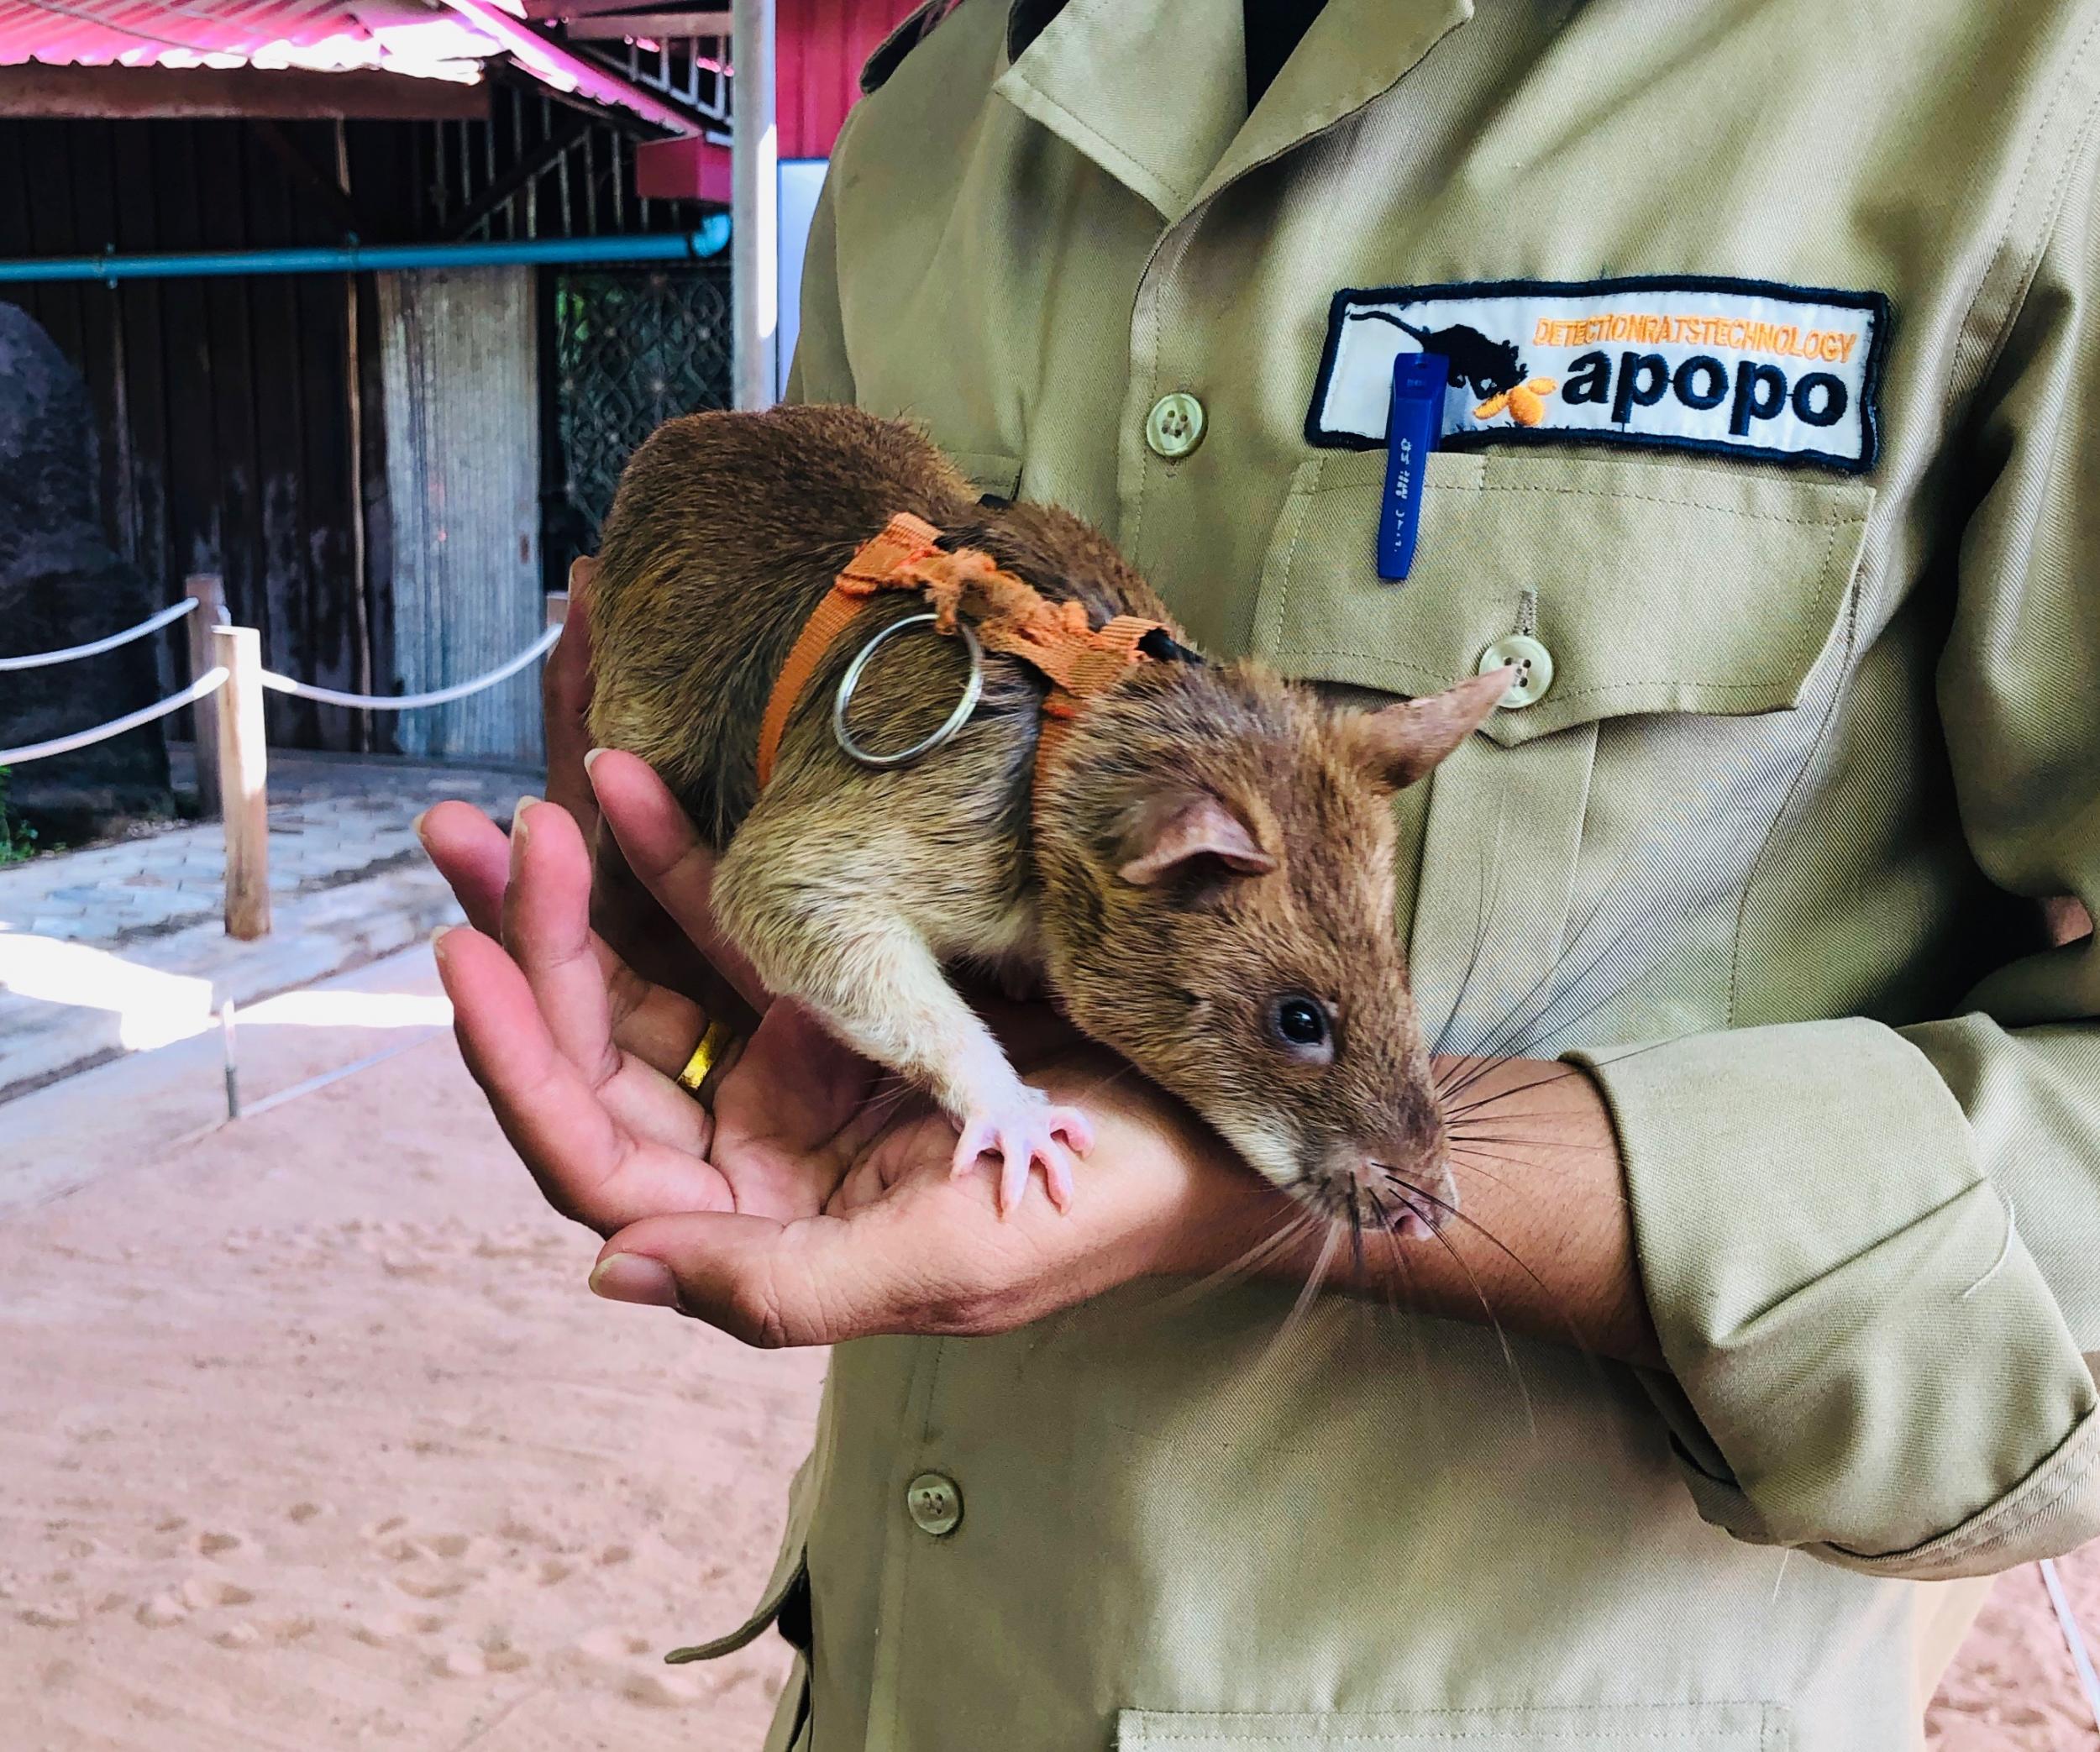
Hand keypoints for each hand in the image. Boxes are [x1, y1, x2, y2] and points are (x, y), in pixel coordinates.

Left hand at [421, 752, 1268, 1342]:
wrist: (1227, 1116)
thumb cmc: (1098, 1206)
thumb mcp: (947, 1265)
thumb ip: (781, 1287)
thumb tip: (610, 1271)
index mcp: (766, 1232)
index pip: (599, 1158)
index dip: (519, 1064)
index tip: (470, 951)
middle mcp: (759, 1153)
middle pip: (604, 1053)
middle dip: (533, 948)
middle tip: (485, 837)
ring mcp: (797, 1067)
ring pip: (653, 979)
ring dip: (582, 893)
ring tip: (521, 799)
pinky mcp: (844, 993)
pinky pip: (739, 924)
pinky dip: (683, 860)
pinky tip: (631, 784)